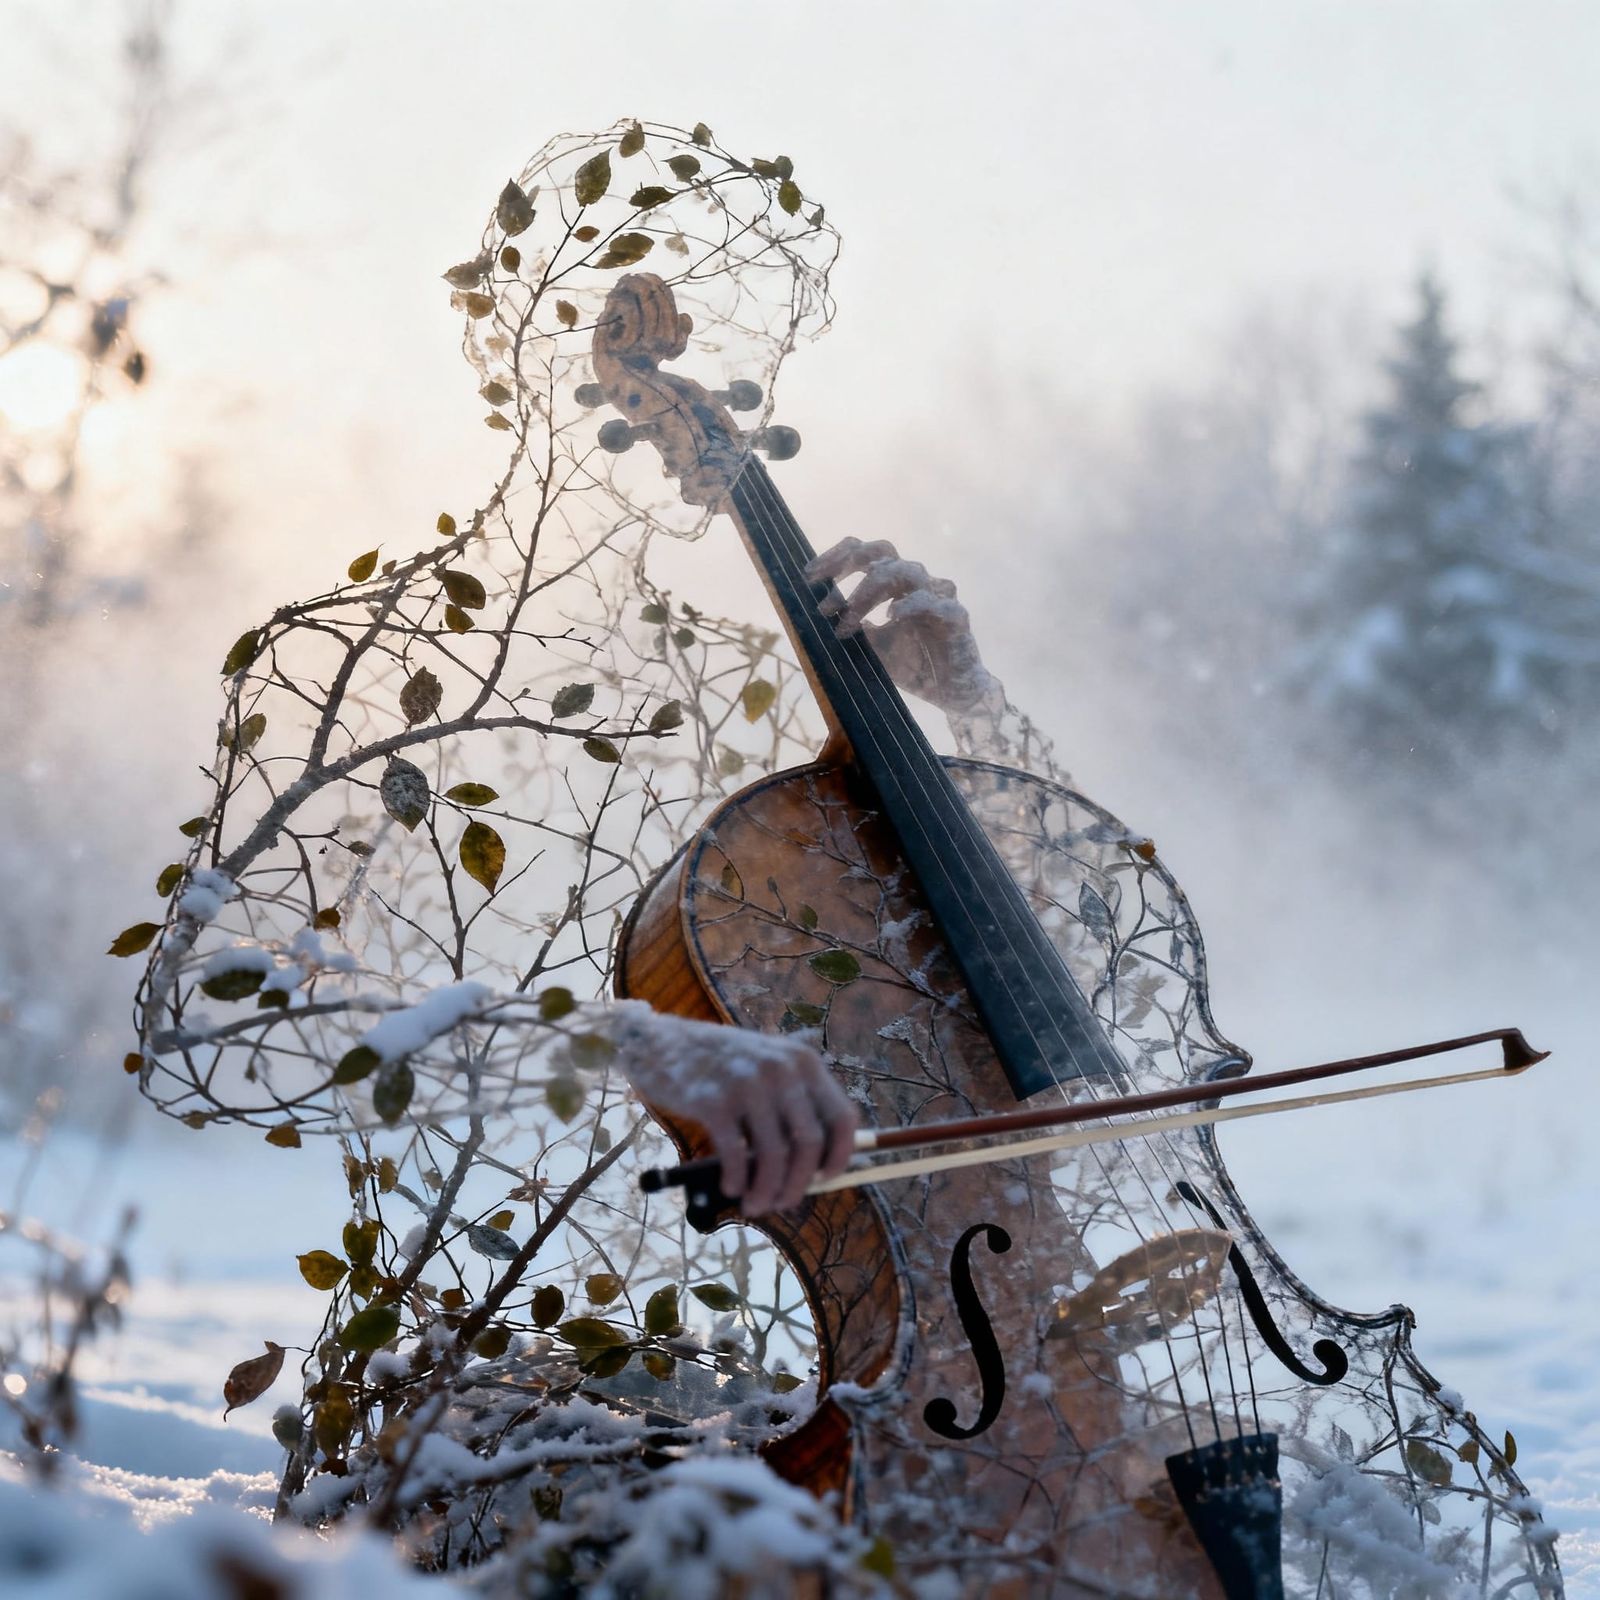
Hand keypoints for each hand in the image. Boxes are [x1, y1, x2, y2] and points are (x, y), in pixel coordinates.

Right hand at [615, 1009, 857, 1213]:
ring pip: (774, 1156)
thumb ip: (794, 1102)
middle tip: (782, 1203)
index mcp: (803, 1061)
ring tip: (755, 1205)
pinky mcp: (713, 1101)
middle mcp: (781, 1069)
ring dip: (767, 1191)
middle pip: (809, 1143)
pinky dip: (737, 1180)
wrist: (660, 1043)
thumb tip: (817, 1166)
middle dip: (799, 1183)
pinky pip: (735, 1155)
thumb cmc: (719, 1064)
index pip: (843, 1117)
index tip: (825, 1181)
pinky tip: (731, 1187)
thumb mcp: (767, 1064)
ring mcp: (747, 1084)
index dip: (840, 1156)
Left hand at [804, 538, 1000, 716]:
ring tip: (847, 621)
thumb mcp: (871, 645)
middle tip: (822, 594)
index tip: (808, 578)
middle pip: (883, 552)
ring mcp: (938, 595)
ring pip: (904, 572)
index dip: (836, 557)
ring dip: (868, 593)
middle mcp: (918, 582)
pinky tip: (889, 617)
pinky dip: (907, 606)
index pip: (866, 554)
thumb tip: (815, 615)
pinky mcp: (955, 616)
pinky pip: (931, 601)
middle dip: (848, 566)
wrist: (952, 693)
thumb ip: (852, 625)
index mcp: (897, 583)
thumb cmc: (912, 665)